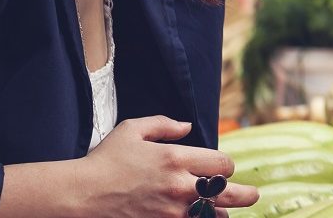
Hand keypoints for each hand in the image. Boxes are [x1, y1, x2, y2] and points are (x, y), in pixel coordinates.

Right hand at [75, 116, 257, 217]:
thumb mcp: (132, 130)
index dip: (225, 166)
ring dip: (220, 212)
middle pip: (230, 193)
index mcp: (176, 159)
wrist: (80, 195)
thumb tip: (186, 126)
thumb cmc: (105, 160)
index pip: (223, 164)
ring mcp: (173, 212)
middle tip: (252, 194)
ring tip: (221, 210)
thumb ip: (164, 124)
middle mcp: (180, 186)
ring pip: (215, 216)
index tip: (219, 169)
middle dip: (245, 194)